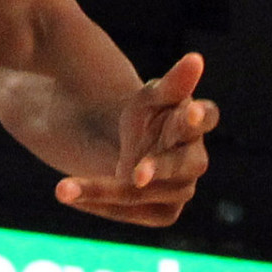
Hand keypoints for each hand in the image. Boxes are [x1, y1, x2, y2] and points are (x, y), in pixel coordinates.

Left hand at [56, 52, 217, 227]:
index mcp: (193, 122)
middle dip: (160, 168)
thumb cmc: (147, 115)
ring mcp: (179, 190)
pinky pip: (132, 213)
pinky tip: (71, 192)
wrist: (127, 145)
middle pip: (184, 166)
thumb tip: (196, 58)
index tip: (189, 112)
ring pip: (148, 195)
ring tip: (64, 186)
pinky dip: (100, 203)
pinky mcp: (162, 212)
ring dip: (107, 190)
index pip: (207, 116)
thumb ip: (172, 83)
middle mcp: (193, 159)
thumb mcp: (150, 96)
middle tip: (136, 175)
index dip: (199, 116)